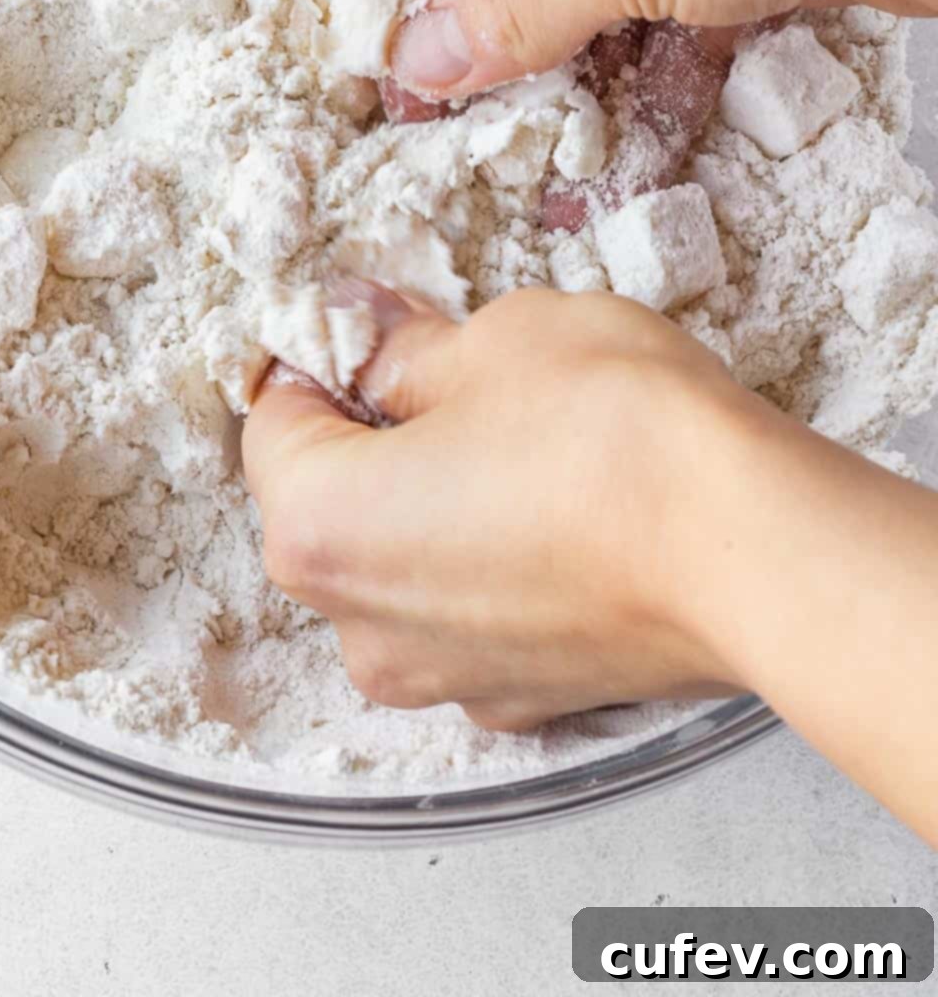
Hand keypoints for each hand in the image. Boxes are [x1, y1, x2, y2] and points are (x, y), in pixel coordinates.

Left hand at [244, 282, 937, 843]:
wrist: (751, 551)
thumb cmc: (613, 435)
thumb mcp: (492, 340)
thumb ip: (403, 347)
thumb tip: (370, 337)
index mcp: (319, 528)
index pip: (273, 421)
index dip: (320, 357)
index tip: (371, 326)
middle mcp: (360, 625)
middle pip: (329, 504)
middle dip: (377, 432)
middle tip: (458, 373)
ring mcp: (441, 675)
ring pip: (401, 565)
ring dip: (436, 501)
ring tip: (524, 441)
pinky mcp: (521, 698)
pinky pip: (473, 611)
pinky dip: (495, 562)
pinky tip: (561, 511)